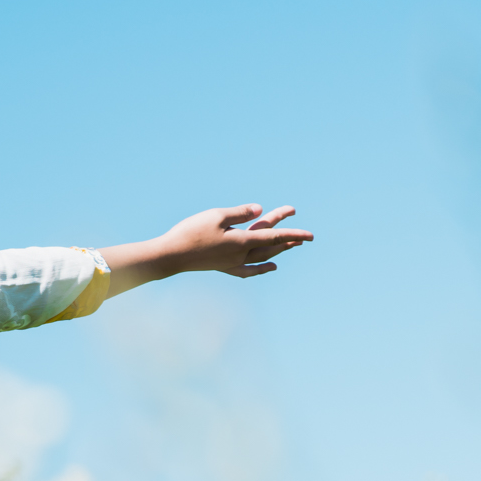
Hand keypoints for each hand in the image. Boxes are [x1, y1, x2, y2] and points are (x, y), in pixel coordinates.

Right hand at [102, 204, 313, 295]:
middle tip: (305, 237)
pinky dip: (261, 269)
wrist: (169, 256)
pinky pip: (247, 269)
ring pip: (261, 257)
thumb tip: (259, 210)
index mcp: (241, 241)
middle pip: (269, 246)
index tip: (311, 236)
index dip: (293, 234)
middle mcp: (240, 254)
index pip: (273, 236)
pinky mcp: (221, 266)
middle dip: (288, 239)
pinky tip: (269, 267)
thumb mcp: (216, 216)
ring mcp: (231, 262)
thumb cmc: (190, 233)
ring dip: (278, 252)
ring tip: (292, 248)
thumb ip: (239, 213)